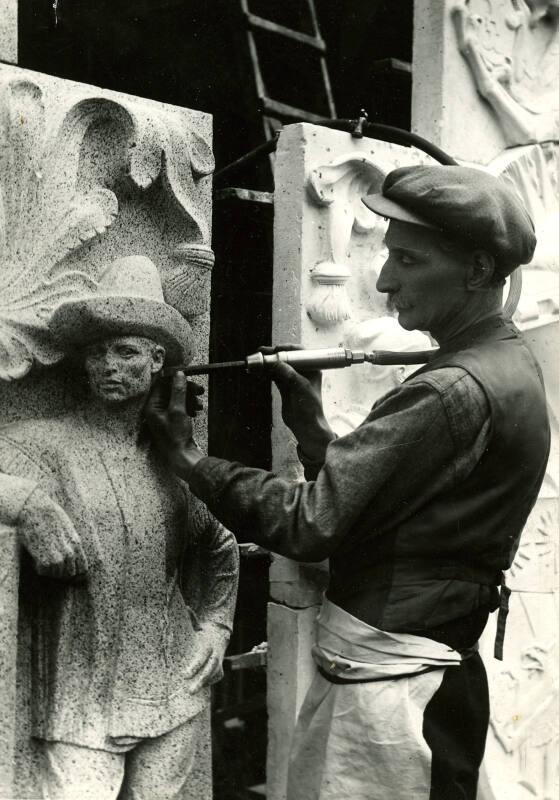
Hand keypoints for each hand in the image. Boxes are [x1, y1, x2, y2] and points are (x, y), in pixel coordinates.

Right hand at [18, 487, 87, 579]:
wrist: (34, 509)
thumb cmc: (49, 514)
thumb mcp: (67, 526)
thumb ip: (70, 540)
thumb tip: (71, 552)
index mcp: (76, 543)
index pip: (83, 566)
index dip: (77, 572)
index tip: (72, 572)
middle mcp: (69, 553)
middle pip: (70, 573)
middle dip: (63, 572)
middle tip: (54, 566)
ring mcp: (57, 558)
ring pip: (57, 574)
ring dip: (51, 570)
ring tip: (44, 559)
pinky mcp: (44, 561)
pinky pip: (43, 572)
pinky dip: (39, 568)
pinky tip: (36, 558)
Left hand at [145, 372, 204, 478]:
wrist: (182, 456)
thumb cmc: (176, 436)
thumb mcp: (178, 411)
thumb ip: (178, 391)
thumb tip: (179, 374)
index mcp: (151, 406)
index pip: (160, 384)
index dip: (174, 378)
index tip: (187, 375)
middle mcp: (155, 409)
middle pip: (170, 391)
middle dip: (186, 389)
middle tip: (200, 390)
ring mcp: (163, 415)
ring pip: (177, 399)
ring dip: (190, 399)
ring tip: (200, 404)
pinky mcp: (171, 420)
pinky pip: (180, 407)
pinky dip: (189, 406)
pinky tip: (197, 410)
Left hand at [184, 624, 229, 693]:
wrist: (219, 635)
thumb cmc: (202, 632)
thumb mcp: (198, 626)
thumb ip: (192, 619)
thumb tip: (186, 608)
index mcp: (208, 645)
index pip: (202, 657)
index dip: (194, 667)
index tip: (184, 675)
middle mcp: (216, 654)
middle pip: (210, 669)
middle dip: (200, 680)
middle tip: (189, 691)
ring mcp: (219, 662)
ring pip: (214, 675)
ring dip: (203, 684)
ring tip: (191, 692)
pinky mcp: (220, 668)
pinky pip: (216, 677)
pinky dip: (208, 683)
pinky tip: (199, 687)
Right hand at [260, 344, 334, 460]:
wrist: (306, 425)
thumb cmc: (309, 406)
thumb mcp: (300, 386)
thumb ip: (287, 373)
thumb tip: (274, 362)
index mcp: (312, 368)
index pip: (299, 352)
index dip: (286, 349)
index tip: (275, 349)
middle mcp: (303, 372)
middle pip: (286, 358)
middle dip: (273, 355)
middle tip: (261, 352)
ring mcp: (293, 379)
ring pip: (279, 366)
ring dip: (268, 364)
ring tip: (256, 361)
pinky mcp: (285, 387)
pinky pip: (274, 376)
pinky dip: (266, 372)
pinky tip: (258, 370)